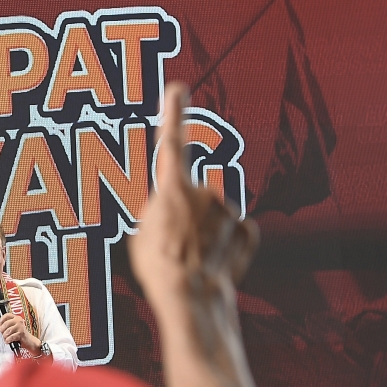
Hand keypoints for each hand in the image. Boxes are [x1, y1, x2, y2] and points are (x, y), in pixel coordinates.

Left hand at [0, 312, 40, 353]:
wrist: (28, 340)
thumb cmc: (19, 334)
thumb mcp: (11, 329)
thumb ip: (3, 327)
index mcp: (16, 318)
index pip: (6, 315)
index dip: (1, 320)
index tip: (0, 325)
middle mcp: (19, 321)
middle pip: (5, 324)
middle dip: (2, 331)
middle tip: (3, 334)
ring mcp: (20, 327)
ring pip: (7, 331)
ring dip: (5, 336)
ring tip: (6, 338)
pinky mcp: (21, 333)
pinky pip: (11, 337)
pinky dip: (8, 340)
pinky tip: (8, 341)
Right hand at [129, 84, 257, 316]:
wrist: (191, 298)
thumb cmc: (158, 268)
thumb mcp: (139, 234)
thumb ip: (156, 210)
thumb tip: (168, 206)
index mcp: (173, 188)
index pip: (172, 141)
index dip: (173, 112)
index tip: (177, 88)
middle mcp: (205, 191)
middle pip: (192, 196)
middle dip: (185, 215)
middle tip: (173, 244)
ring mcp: (229, 210)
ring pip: (213, 216)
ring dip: (204, 234)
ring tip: (191, 260)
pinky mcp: (247, 230)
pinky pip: (231, 233)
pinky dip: (223, 247)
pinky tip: (211, 264)